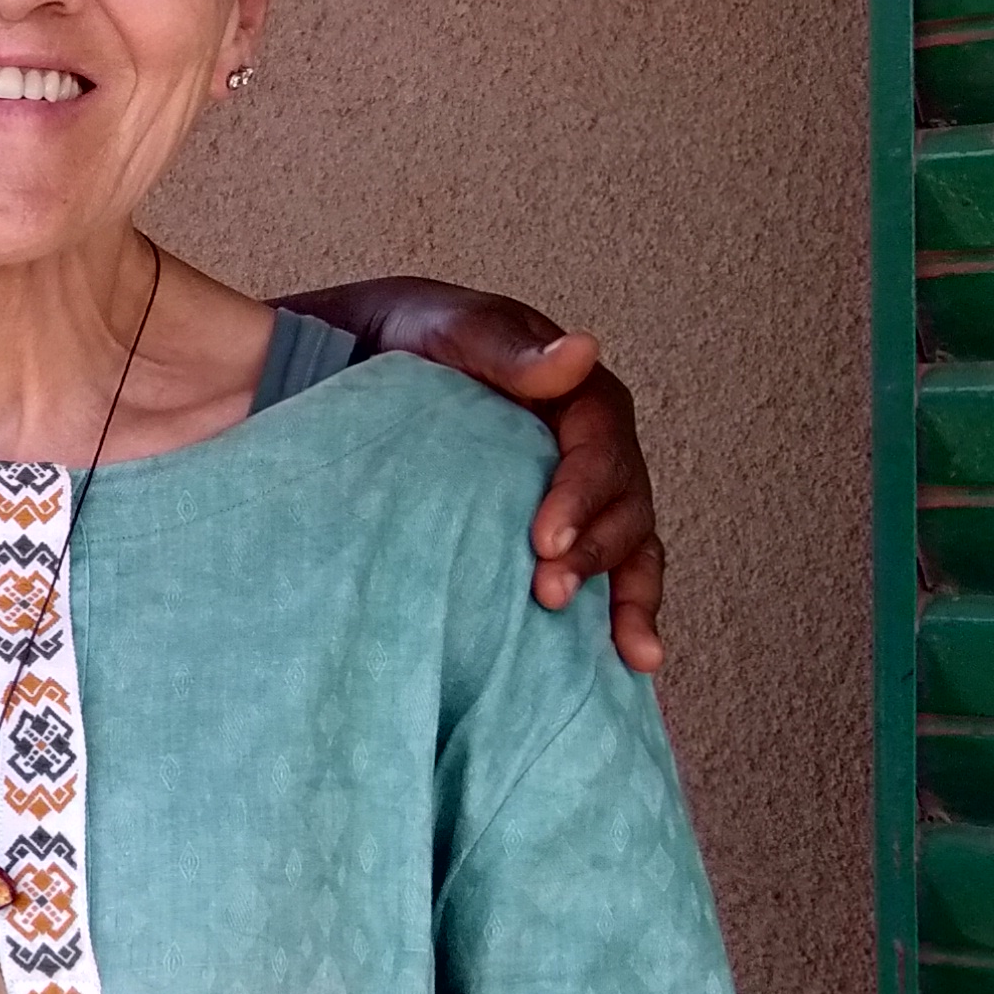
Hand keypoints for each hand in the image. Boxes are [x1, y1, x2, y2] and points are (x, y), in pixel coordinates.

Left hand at [274, 279, 666, 674]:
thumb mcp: (456, 331)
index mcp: (581, 398)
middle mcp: (591, 450)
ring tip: (625, 652)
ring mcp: (577, 495)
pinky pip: (602, 571)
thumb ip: (512, 352)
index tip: (545, 540)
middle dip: (597, 554)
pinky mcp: (553, 531)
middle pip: (622, 506)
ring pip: (628, 547)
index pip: (599, 448)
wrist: (366, 355)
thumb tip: (583, 350)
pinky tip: (625, 661)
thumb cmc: (417, 337)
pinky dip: (619, 613)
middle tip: (549, 592)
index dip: (581, 496)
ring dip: (627, 598)